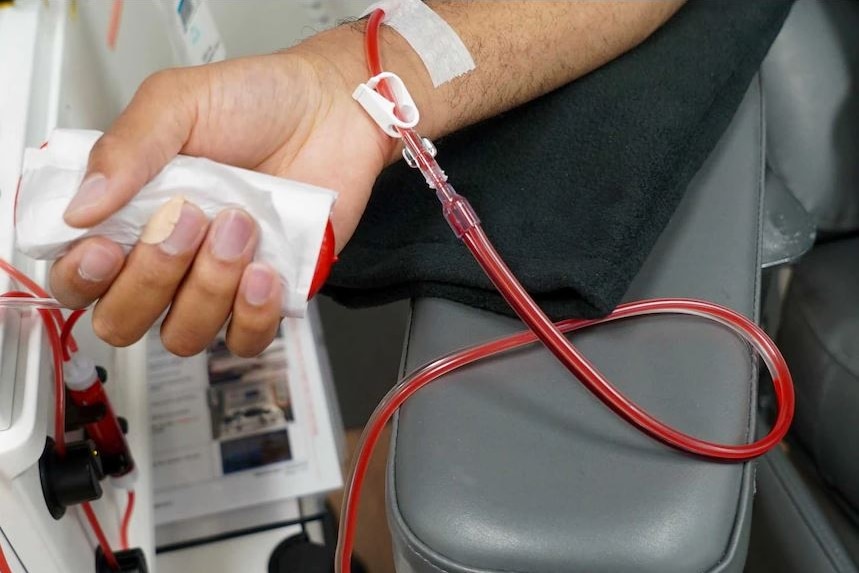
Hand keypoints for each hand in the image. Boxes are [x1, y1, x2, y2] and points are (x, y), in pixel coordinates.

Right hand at [50, 37, 395, 356]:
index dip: (81, 278)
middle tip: (188, 218)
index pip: (78, 279)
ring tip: (240, 226)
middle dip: (151, 277)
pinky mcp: (266, 297)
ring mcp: (216, 282)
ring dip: (208, 287)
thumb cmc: (257, 102)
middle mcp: (168, 258)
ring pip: (183, 335)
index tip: (104, 247)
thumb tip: (79, 208)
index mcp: (130, 215)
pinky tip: (265, 269)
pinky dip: (252, 315)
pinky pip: (245, 341)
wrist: (333, 111)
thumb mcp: (178, 102)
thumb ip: (125, 149)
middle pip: (122, 320)